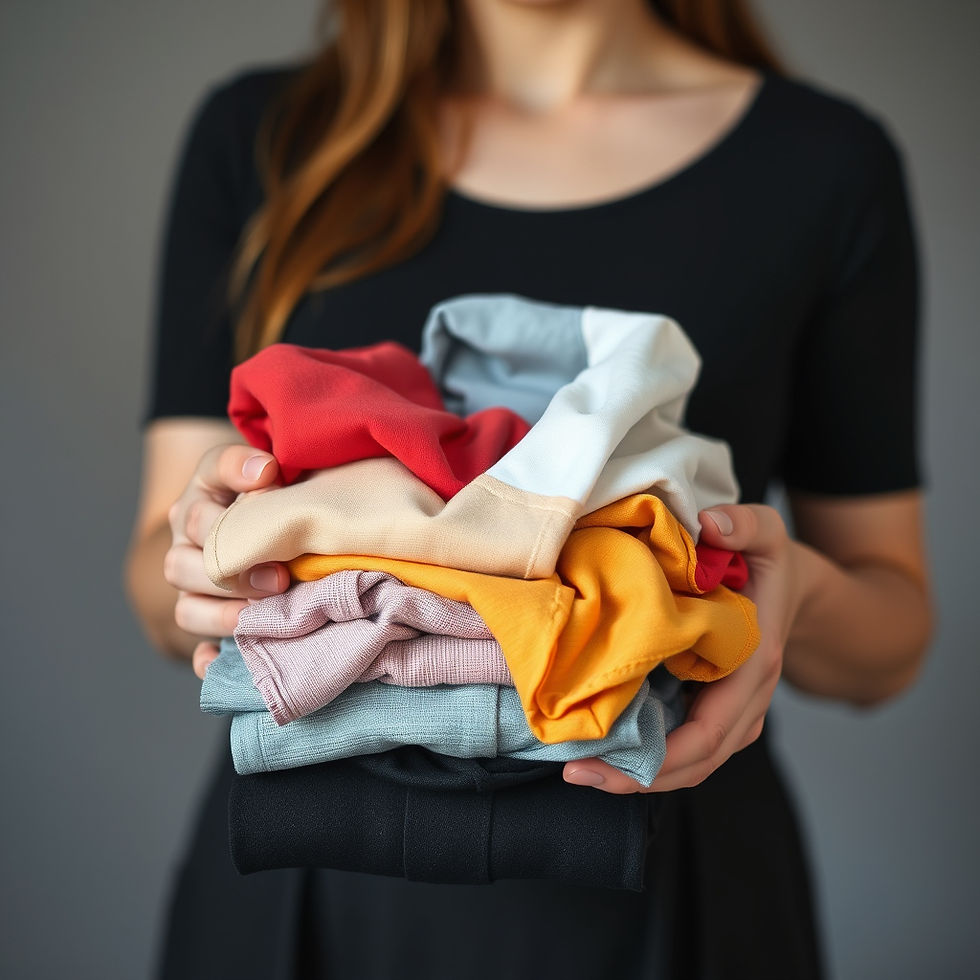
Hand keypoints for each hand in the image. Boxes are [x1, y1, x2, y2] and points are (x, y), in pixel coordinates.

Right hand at [164, 444, 289, 678]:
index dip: (234, 497)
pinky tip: (221, 662)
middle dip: (231, 572)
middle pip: (183, 564)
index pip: (201, 502)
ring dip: (223, 615)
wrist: (269, 525)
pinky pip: (197, 649)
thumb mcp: (261, 468)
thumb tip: (264, 472)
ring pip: (187, 609)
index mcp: (200, 500)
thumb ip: (254, 466)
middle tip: (279, 577)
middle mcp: (187, 544)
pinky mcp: (209, 622)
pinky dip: (208, 658)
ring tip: (261, 615)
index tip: (271, 484)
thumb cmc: (273, 496)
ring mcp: (193, 589)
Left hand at [563, 504, 802, 792]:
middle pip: (696, 762)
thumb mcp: (765, 530)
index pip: (710, 732)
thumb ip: (743, 524)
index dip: (660, 758)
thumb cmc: (769, 561)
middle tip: (574, 773)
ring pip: (691, 763)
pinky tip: (603, 750)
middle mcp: (746, 698)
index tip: (602, 760)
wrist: (791, 586)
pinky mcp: (713, 707)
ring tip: (579, 770)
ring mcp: (733, 710)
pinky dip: (648, 756)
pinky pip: (684, 744)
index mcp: (754, 664)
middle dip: (636, 777)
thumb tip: (709, 524)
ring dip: (638, 773)